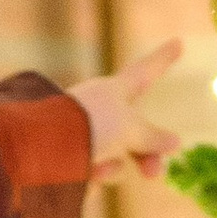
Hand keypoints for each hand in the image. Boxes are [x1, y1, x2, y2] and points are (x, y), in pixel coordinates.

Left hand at [65, 39, 182, 185]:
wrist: (39, 150)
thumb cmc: (88, 125)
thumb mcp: (128, 128)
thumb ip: (151, 136)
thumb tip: (174, 142)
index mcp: (114, 90)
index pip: (146, 71)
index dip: (163, 59)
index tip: (177, 42)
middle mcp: (101, 110)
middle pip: (136, 132)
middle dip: (146, 155)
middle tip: (154, 173)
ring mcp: (86, 136)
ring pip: (117, 158)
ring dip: (114, 169)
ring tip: (98, 169)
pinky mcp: (72, 161)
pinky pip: (96, 172)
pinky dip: (92, 176)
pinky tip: (78, 175)